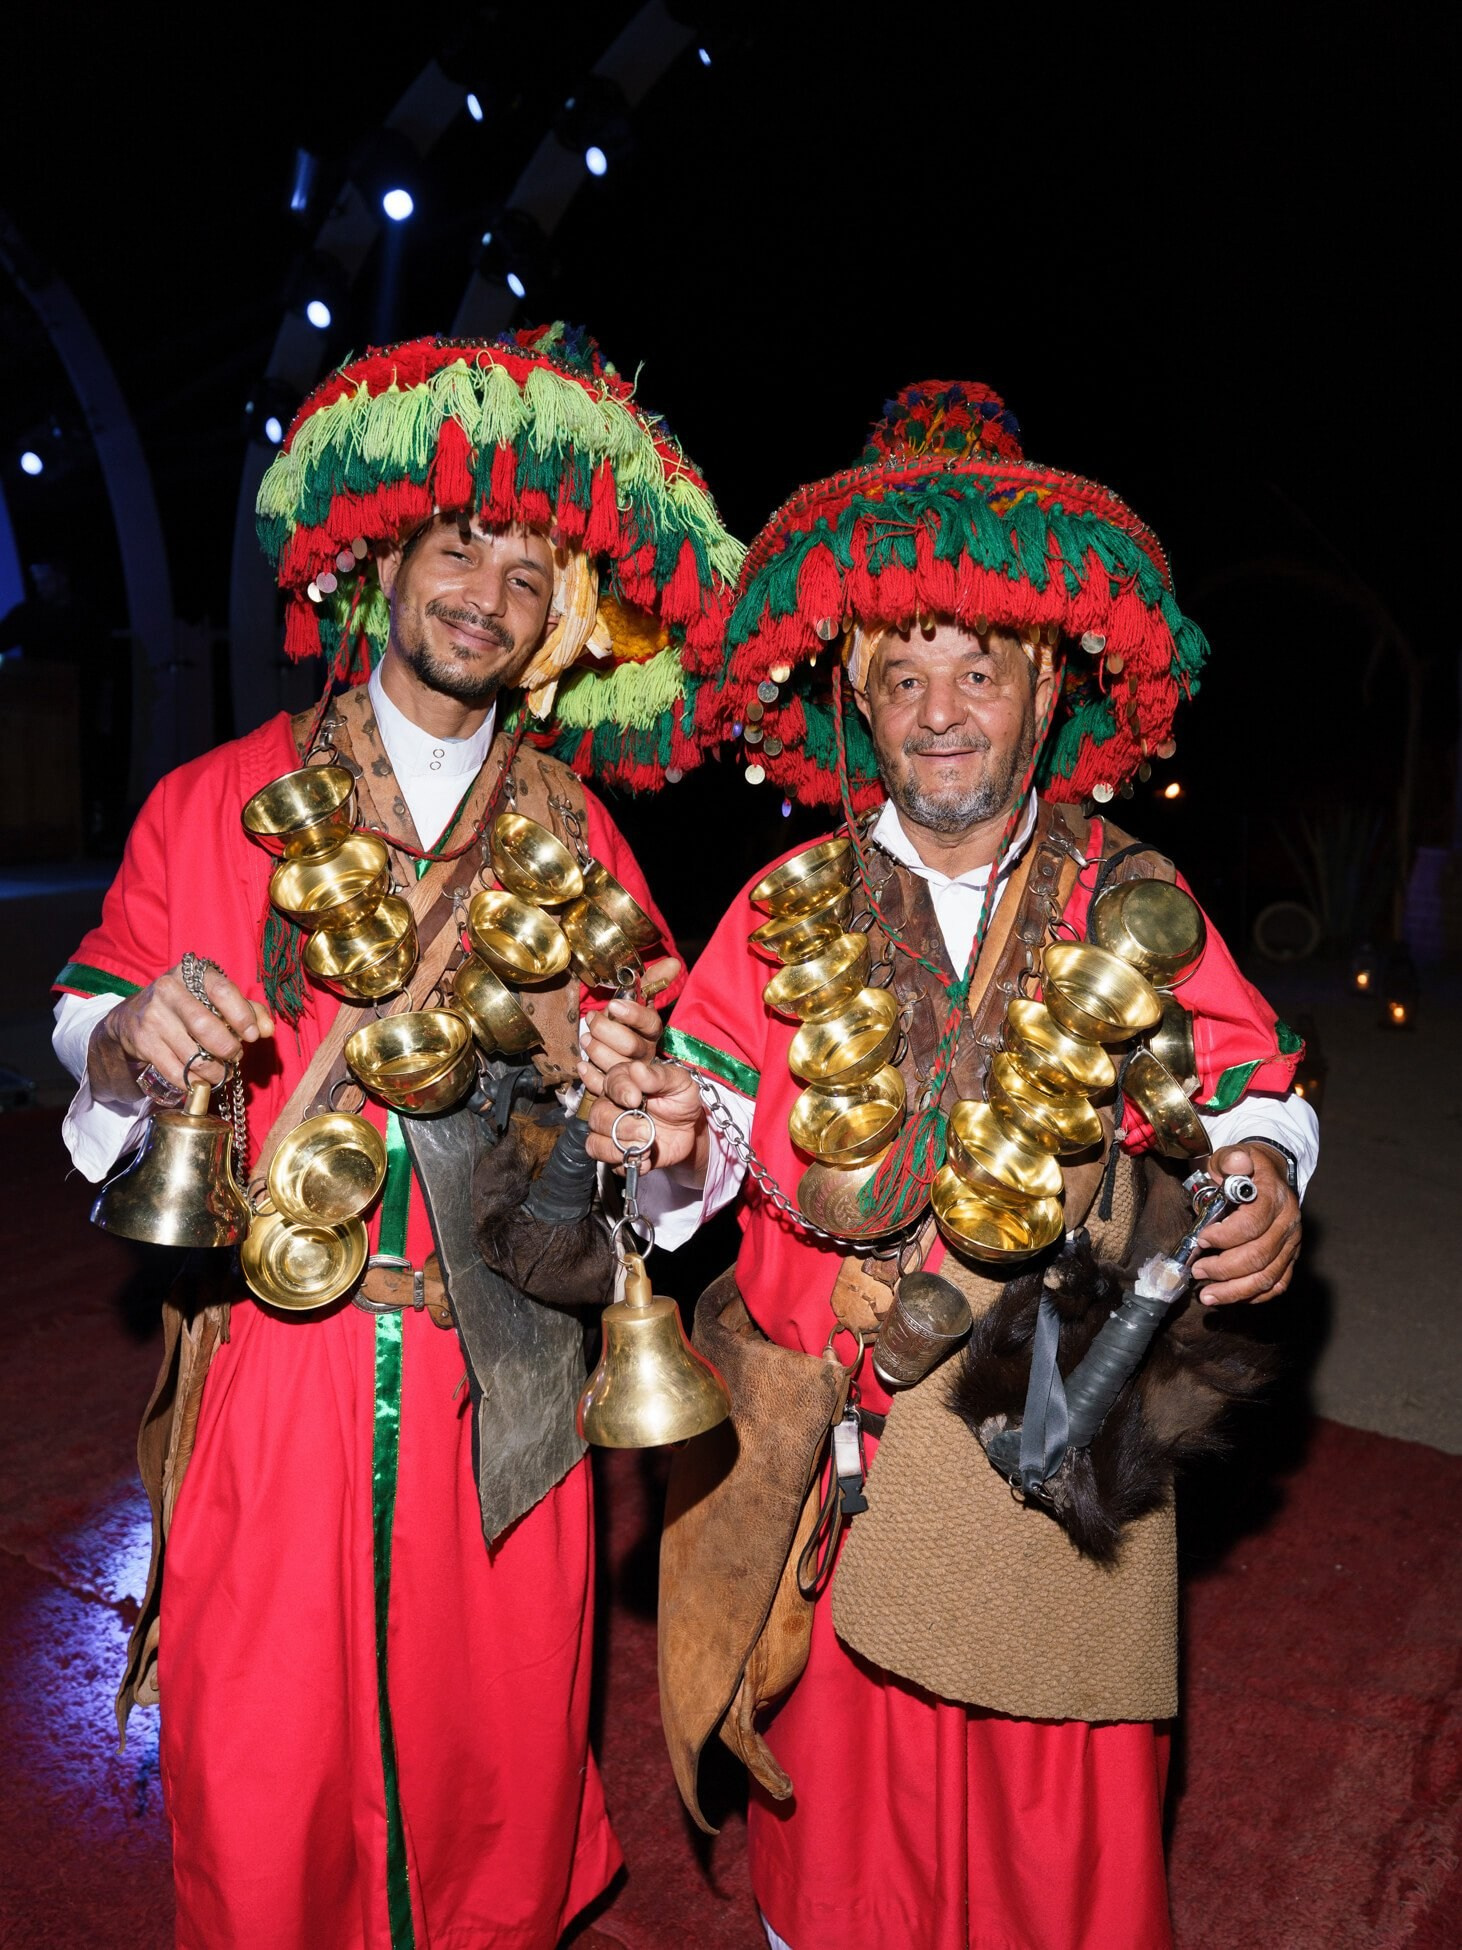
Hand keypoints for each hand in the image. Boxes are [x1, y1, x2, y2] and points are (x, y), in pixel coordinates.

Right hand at [90, 961, 273, 1101]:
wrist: (133, 1017)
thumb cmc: (189, 1006)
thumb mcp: (215, 999)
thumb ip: (248, 1010)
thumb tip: (267, 1030)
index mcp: (192, 973)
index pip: (222, 991)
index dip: (242, 1016)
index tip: (253, 1036)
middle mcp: (169, 990)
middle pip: (206, 1027)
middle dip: (228, 1049)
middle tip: (235, 1056)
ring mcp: (153, 1017)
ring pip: (192, 1055)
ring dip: (214, 1071)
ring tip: (221, 1071)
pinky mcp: (143, 1042)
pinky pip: (175, 1071)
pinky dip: (193, 1082)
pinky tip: (202, 1080)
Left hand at [577, 957, 681, 1097]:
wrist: (615, 1058)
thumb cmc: (623, 1026)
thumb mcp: (635, 1003)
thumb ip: (651, 983)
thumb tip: (672, 962)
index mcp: (650, 1033)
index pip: (650, 1024)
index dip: (633, 1015)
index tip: (614, 1006)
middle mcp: (645, 1055)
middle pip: (633, 1047)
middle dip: (609, 1032)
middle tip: (592, 1021)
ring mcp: (630, 1074)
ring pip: (618, 1066)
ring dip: (598, 1051)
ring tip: (585, 1040)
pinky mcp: (614, 1090)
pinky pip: (603, 1086)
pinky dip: (590, 1077)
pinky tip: (582, 1066)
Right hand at [585, 1059, 707, 1176]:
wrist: (689, 1129)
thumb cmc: (681, 1100)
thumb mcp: (679, 1082)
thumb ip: (659, 1075)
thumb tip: (637, 1069)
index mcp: (624, 1081)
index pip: (610, 1082)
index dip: (620, 1091)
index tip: (635, 1099)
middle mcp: (611, 1105)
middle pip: (598, 1115)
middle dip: (624, 1125)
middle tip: (647, 1128)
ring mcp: (610, 1130)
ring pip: (595, 1142)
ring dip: (620, 1147)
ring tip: (645, 1146)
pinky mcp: (615, 1153)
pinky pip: (607, 1163)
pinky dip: (626, 1163)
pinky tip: (645, 1159)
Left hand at [1190, 1144, 1300, 1304]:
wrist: (1270, 1175)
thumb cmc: (1244, 1170)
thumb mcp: (1232, 1156)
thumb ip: (1229, 1160)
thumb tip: (1237, 1163)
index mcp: (1274, 1197)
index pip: (1252, 1224)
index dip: (1224, 1236)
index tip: (1201, 1239)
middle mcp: (1288, 1223)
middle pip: (1259, 1256)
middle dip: (1223, 1269)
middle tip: (1197, 1271)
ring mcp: (1292, 1243)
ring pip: (1268, 1277)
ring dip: (1235, 1291)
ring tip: (1207, 1295)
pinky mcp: (1291, 1258)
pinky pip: (1277, 1284)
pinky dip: (1254, 1295)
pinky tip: (1231, 1297)